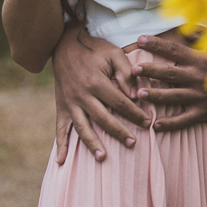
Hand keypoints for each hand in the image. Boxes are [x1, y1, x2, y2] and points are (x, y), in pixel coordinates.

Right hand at [52, 27, 147, 164]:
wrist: (65, 44)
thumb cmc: (95, 49)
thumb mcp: (114, 54)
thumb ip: (126, 72)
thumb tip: (135, 95)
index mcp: (96, 82)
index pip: (119, 103)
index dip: (134, 113)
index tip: (147, 123)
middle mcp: (81, 95)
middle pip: (102, 118)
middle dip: (118, 132)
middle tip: (133, 143)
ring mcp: (69, 103)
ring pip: (81, 127)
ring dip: (91, 143)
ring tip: (102, 158)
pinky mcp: (61, 106)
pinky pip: (59, 128)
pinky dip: (60, 145)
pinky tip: (61, 161)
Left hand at [133, 36, 206, 131]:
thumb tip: (190, 30)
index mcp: (202, 60)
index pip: (174, 49)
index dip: (156, 44)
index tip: (140, 39)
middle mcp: (198, 77)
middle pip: (169, 72)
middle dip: (150, 70)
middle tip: (134, 68)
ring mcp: (200, 96)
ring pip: (172, 96)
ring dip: (155, 95)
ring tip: (139, 94)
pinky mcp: (204, 112)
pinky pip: (184, 120)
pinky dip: (170, 124)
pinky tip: (156, 125)